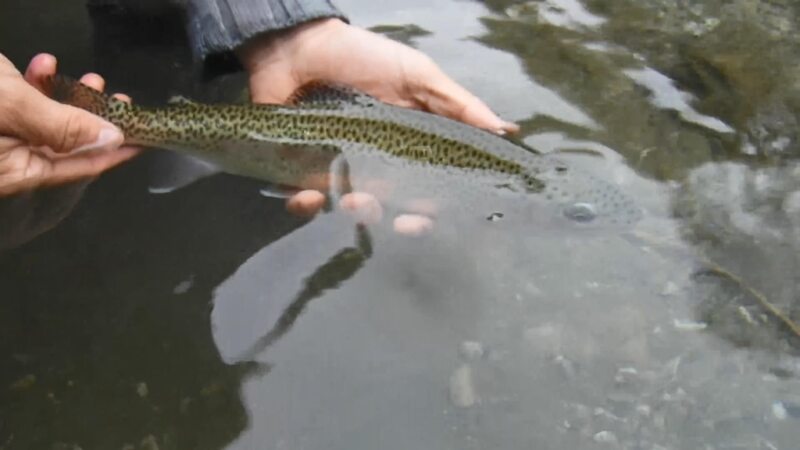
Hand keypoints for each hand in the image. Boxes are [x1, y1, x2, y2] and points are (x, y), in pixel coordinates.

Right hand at [0, 53, 138, 195]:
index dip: (117, 151)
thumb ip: (64, 126)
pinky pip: (20, 107)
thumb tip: (111, 139)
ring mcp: (0, 140)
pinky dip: (36, 86)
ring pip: (45, 122)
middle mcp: (9, 163)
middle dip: (95, 118)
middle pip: (66, 145)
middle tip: (118, 99)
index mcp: (19, 172)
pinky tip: (44, 64)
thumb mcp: (14, 107)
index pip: (83, 166)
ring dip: (70, 98)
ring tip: (91, 80)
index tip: (146, 138)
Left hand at [238, 19, 512, 233]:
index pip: (430, 190)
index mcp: (410, 146)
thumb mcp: (416, 73)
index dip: (431, 211)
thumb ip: (458, 104)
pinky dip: (305, 207)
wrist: (298, 46)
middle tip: (387, 214)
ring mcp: (341, 169)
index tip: (425, 215)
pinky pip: (305, 203)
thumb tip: (506, 130)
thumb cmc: (362, 57)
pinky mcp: (302, 172)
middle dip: (393, 219)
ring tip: (348, 198)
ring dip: (355, 212)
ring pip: (352, 210)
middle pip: (393, 209)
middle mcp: (379, 164)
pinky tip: (306, 196)